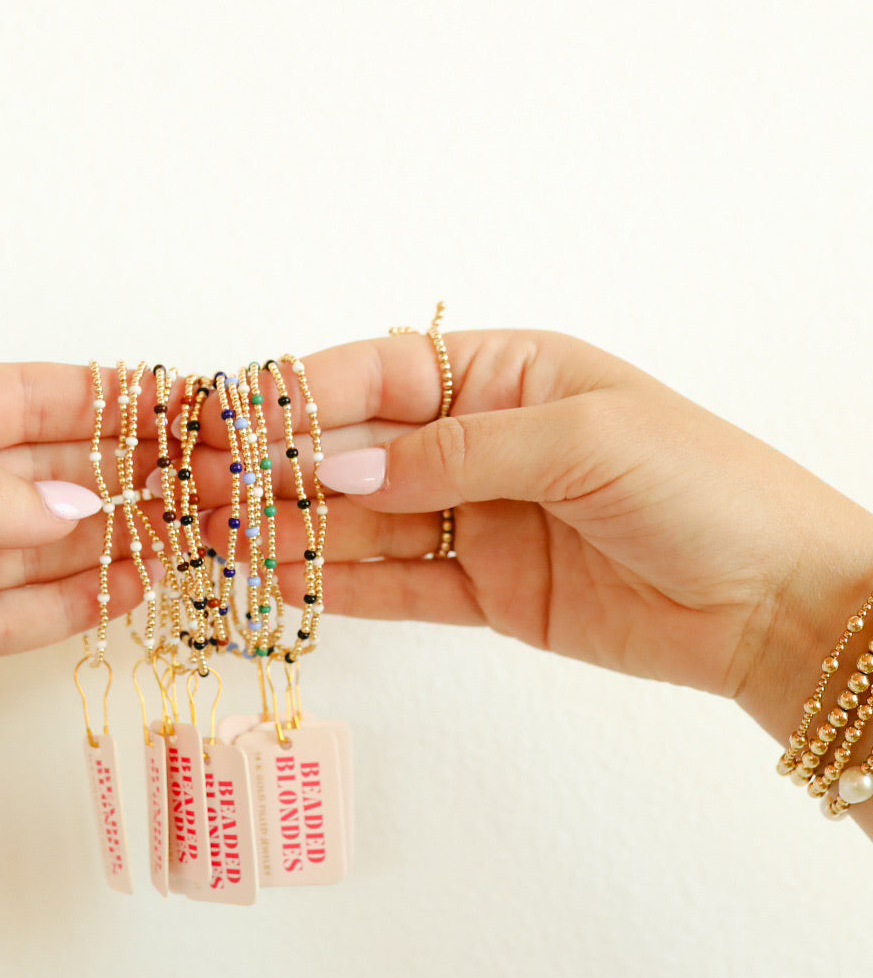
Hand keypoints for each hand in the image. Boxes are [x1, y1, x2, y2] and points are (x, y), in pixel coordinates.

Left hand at [0, 363, 165, 803]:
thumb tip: (81, 513)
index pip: (7, 396)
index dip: (90, 397)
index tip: (165, 398)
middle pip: (31, 470)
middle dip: (112, 471)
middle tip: (194, 474)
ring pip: (35, 544)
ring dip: (107, 538)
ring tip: (184, 532)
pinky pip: (19, 611)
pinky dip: (76, 601)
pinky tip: (133, 587)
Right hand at [190, 329, 872, 731]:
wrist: (777, 605)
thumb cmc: (703, 490)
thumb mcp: (582, 441)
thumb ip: (455, 455)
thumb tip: (340, 464)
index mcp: (512, 375)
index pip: (386, 372)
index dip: (306, 391)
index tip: (235, 415)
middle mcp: (485, 443)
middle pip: (361, 450)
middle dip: (281, 467)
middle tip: (201, 489)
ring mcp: (481, 521)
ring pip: (367, 522)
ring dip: (293, 530)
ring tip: (216, 541)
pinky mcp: (488, 593)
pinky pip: (398, 586)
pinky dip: (339, 587)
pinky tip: (280, 585)